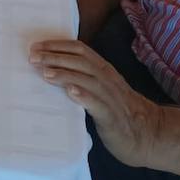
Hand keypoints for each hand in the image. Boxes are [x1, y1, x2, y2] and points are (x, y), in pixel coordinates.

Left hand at [30, 38, 162, 167]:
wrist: (147, 134)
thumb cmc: (117, 110)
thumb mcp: (101, 87)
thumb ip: (82, 77)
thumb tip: (49, 68)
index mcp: (103, 69)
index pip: (80, 49)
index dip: (58, 45)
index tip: (36, 46)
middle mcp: (107, 79)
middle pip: (80, 61)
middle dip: (55, 57)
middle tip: (33, 57)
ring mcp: (111, 97)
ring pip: (87, 79)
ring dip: (65, 74)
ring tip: (45, 73)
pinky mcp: (112, 117)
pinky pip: (98, 104)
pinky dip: (84, 96)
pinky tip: (70, 93)